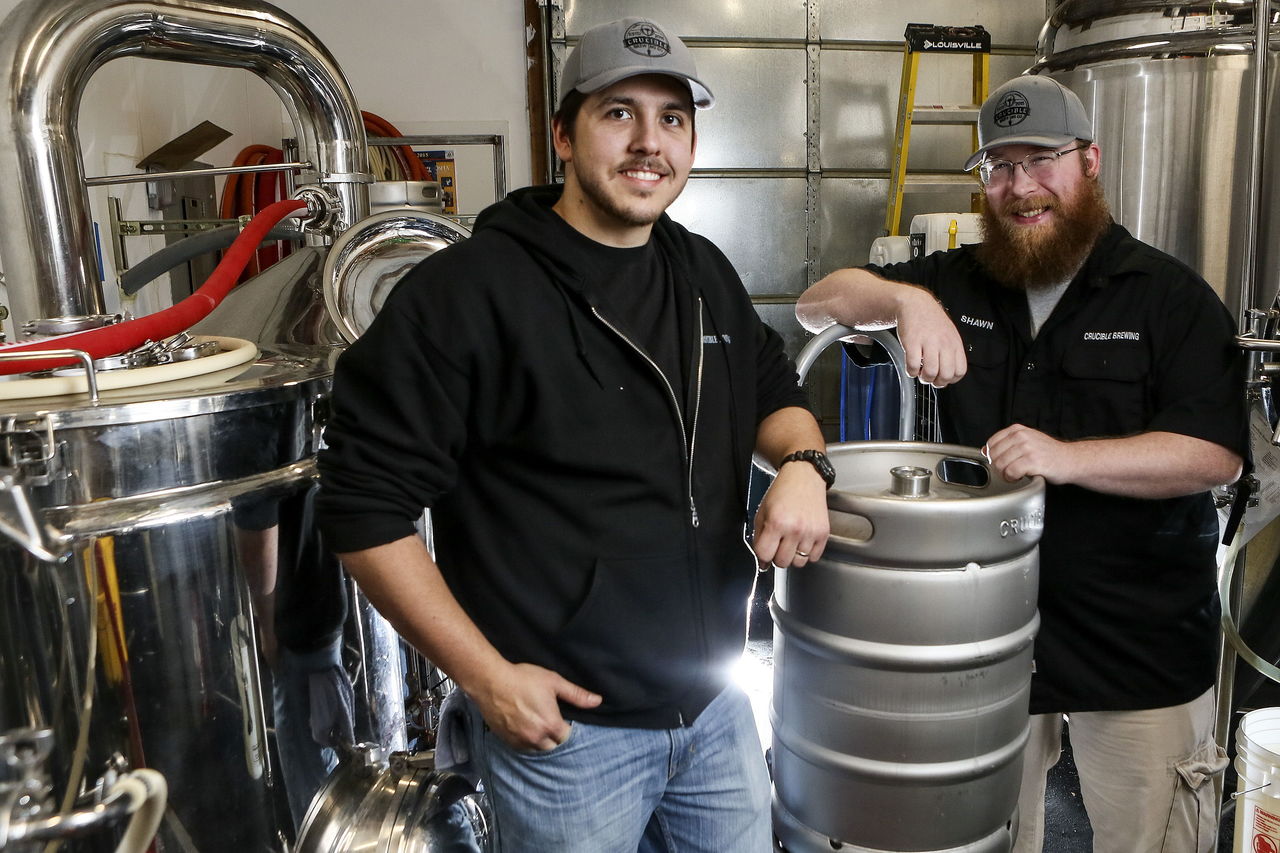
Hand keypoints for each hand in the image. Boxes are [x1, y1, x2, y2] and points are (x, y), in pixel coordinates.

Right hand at [471, 662, 601, 750]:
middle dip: (556, 738)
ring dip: (542, 742)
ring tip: (540, 727)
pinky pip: (523, 748)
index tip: (566, 721)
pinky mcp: (508, 741)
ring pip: (538, 750)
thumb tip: (597, 701)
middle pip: (554, 747)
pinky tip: (527, 730)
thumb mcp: (553, 682)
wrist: (491, 681)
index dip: (569, 729)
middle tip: (553, 724)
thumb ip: (576, 694)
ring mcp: (521, 741)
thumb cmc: (523, 679)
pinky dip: (528, 742)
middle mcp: (537, 738)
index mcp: (551, 725)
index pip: (568, 738)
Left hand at [752, 461, 829, 567]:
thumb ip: (759, 537)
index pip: (765, 554)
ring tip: (791, 540)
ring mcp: (811, 532)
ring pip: (799, 563)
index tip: (765, 550)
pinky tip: (803, 540)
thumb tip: (763, 562)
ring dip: (793, 555)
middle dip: (777, 556)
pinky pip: (813, 558)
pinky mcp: (823, 534)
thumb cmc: (782, 492)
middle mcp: (795, 529)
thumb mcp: (762, 511)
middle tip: (778, 544)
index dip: (762, 555)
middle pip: (782, 562)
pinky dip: (807, 553)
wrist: (804, 477)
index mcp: (776, 522)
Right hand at [896, 288, 966, 386]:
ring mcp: (928, 343)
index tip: (942, 377)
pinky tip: (911, 367)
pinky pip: (913, 366)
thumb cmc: (931, 321)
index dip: (950, 379)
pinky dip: (911, 372)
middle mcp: (944, 344)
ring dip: (923, 378)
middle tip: (930, 377)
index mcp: (955, 344)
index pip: (960, 371)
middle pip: (946, 375)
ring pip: (930, 373)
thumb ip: (951, 353)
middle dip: (936, 382)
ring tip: (920, 373)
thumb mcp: (949, 334)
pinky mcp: (912, 343)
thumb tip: (948, 373)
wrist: (915, 304)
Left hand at [984, 424, 1078, 483]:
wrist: (1071, 460)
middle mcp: (1021, 436)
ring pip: (1000, 465)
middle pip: (994, 456)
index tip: (1002, 462)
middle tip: (1011, 470)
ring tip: (1017, 474)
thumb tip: (986, 450)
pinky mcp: (1032, 461)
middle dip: (999, 467)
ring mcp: (1027, 448)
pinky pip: (1011, 472)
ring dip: (1006, 474)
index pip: (991, 443)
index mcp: (1017, 430)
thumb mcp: (1027, 441)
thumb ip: (1007, 443)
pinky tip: (1021, 477)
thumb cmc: (1049, 453)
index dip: (994, 456)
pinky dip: (1013, 478)